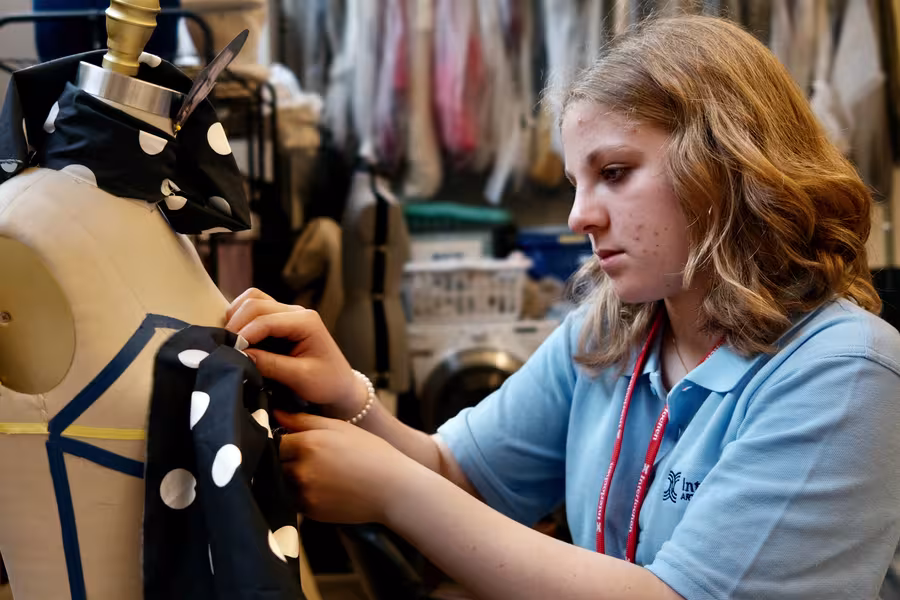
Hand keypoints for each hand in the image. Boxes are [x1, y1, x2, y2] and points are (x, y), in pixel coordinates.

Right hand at [225, 288, 364, 413]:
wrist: (341, 387)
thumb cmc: (327, 383)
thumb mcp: (301, 378)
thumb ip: (271, 365)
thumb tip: (241, 355)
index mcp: (306, 322)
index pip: (265, 320)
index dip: (244, 334)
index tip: (230, 353)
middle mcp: (296, 312)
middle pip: (255, 303)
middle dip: (237, 324)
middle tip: (226, 348)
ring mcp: (288, 314)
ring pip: (253, 300)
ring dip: (237, 317)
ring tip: (231, 342)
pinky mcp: (281, 321)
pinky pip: (255, 309)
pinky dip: (242, 319)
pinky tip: (239, 339)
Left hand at [276, 411, 418, 523]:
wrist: (393, 489)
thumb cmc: (371, 453)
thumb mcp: (339, 427)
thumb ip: (303, 419)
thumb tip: (275, 412)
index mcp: (307, 444)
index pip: (274, 440)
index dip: (285, 440)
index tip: (296, 441)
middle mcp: (300, 470)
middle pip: (275, 462)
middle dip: (287, 459)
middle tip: (313, 458)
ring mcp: (304, 493)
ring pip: (283, 482)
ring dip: (293, 477)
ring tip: (321, 473)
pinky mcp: (309, 511)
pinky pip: (295, 500)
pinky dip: (304, 494)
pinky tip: (326, 488)